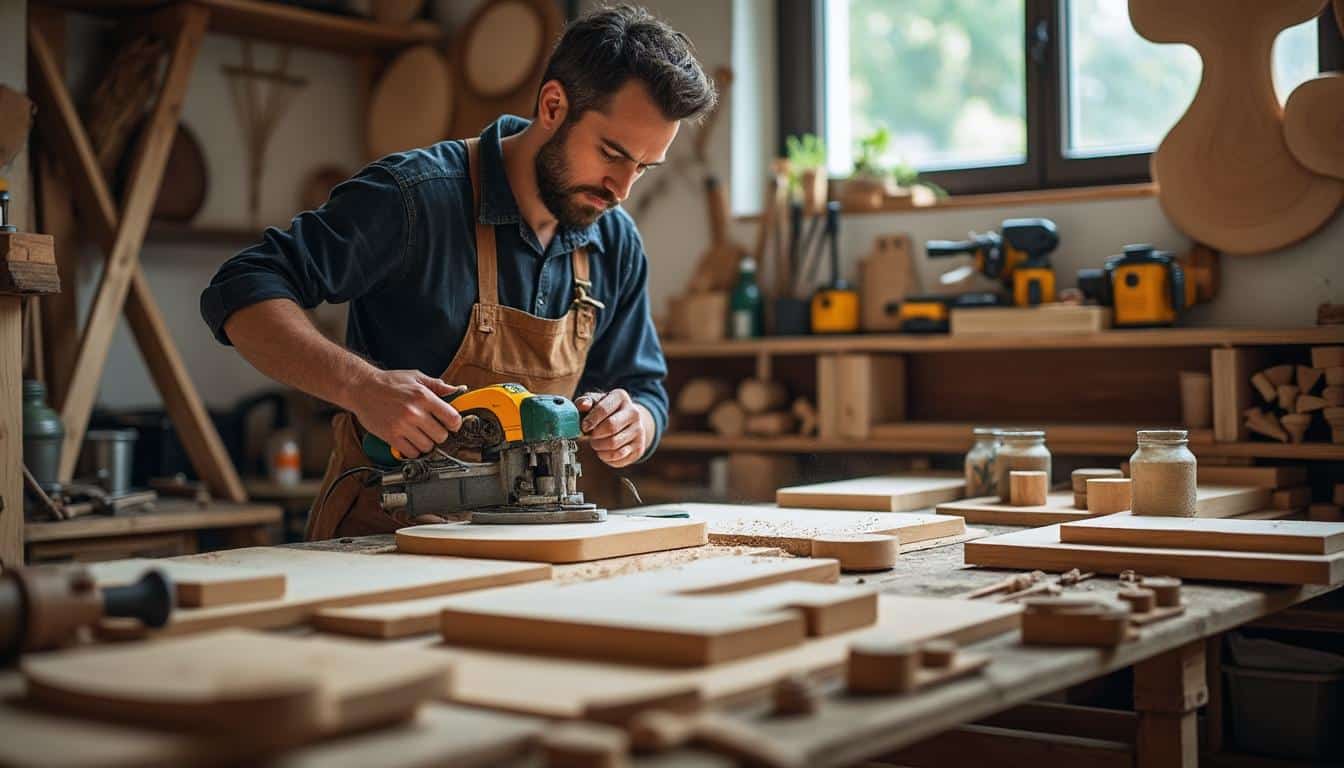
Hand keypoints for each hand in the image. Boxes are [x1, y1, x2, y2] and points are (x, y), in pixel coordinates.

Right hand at [350, 370, 464, 457]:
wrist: (362, 387)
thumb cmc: (389, 382)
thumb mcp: (415, 377)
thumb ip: (437, 385)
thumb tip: (456, 390)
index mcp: (423, 396)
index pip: (452, 418)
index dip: (454, 424)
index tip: (451, 425)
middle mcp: (414, 412)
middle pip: (441, 436)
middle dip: (439, 434)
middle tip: (433, 429)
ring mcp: (402, 426)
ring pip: (427, 447)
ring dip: (426, 443)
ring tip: (420, 435)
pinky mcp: (391, 436)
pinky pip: (411, 453)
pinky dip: (413, 450)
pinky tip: (410, 441)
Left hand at [575, 389, 653, 467]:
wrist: (628, 422)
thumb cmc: (606, 412)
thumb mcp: (594, 402)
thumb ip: (585, 402)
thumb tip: (583, 405)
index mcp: (621, 397)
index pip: (603, 409)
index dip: (590, 420)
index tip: (584, 427)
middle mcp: (634, 412)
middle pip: (610, 427)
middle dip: (595, 435)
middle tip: (590, 436)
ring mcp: (639, 431)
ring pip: (614, 444)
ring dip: (599, 446)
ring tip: (596, 443)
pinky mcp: (639, 447)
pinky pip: (618, 457)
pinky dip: (606, 456)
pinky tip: (603, 451)